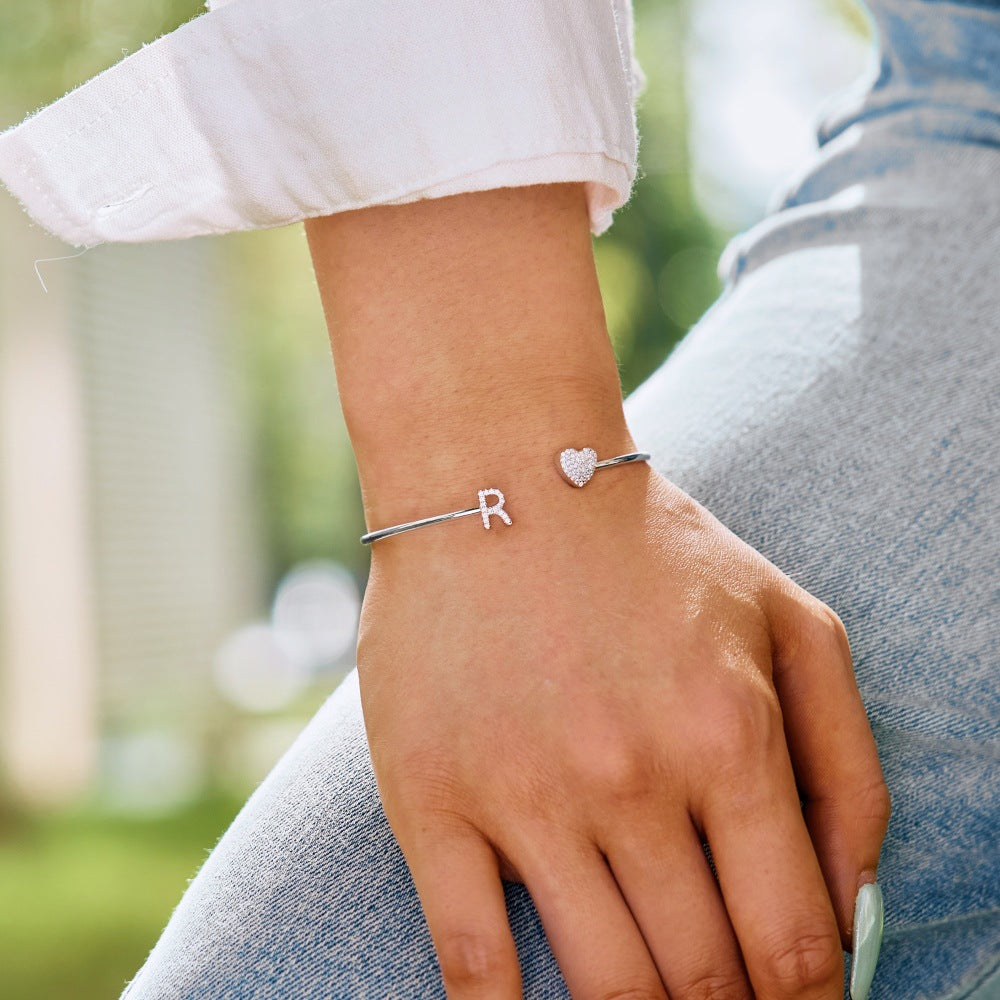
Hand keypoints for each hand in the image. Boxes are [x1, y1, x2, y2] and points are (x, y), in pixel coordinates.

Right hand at [356, 464, 889, 998]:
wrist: (498, 476)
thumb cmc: (649, 549)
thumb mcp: (790, 620)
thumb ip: (850, 766)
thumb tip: (854, 910)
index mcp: (729, 736)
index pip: (792, 946)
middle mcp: (629, 777)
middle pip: (703, 980)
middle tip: (721, 995)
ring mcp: (523, 794)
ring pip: (604, 987)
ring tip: (655, 999)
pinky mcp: (432, 797)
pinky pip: (472, 960)